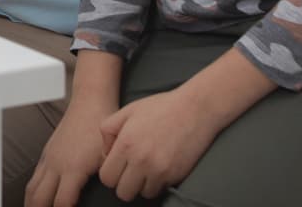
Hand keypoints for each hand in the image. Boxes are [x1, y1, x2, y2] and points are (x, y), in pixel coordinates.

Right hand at [26, 97, 116, 206]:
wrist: (90, 102)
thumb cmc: (102, 126)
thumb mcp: (109, 157)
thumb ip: (107, 179)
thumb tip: (111, 192)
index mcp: (72, 168)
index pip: (61, 202)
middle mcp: (56, 164)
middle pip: (39, 197)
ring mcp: (49, 157)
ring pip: (32, 187)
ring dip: (31, 203)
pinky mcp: (47, 152)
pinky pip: (34, 176)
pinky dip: (33, 191)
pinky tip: (36, 196)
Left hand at [96, 91, 220, 201]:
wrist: (195, 109)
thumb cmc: (159, 107)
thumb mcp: (127, 111)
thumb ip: (108, 131)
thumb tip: (106, 155)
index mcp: (125, 143)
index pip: (106, 177)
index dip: (110, 173)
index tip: (118, 165)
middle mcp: (141, 160)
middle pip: (122, 193)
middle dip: (123, 183)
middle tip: (130, 170)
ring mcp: (159, 170)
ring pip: (142, 194)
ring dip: (142, 185)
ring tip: (146, 168)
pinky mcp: (175, 175)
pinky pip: (159, 190)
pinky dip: (157, 183)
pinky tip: (159, 167)